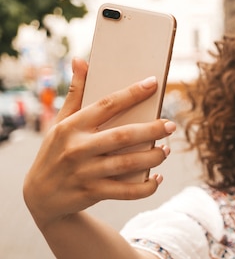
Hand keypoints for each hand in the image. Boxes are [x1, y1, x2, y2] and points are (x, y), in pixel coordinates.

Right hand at [23, 58, 176, 229]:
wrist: (40, 198)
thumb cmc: (56, 152)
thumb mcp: (60, 123)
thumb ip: (75, 94)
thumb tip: (81, 60)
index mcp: (71, 127)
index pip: (106, 104)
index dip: (132, 93)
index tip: (153, 83)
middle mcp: (78, 148)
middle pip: (123, 136)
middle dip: (151, 129)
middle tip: (170, 125)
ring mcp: (85, 172)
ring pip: (129, 163)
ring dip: (153, 157)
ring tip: (166, 150)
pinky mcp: (92, 193)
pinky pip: (127, 192)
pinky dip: (146, 187)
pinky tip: (157, 178)